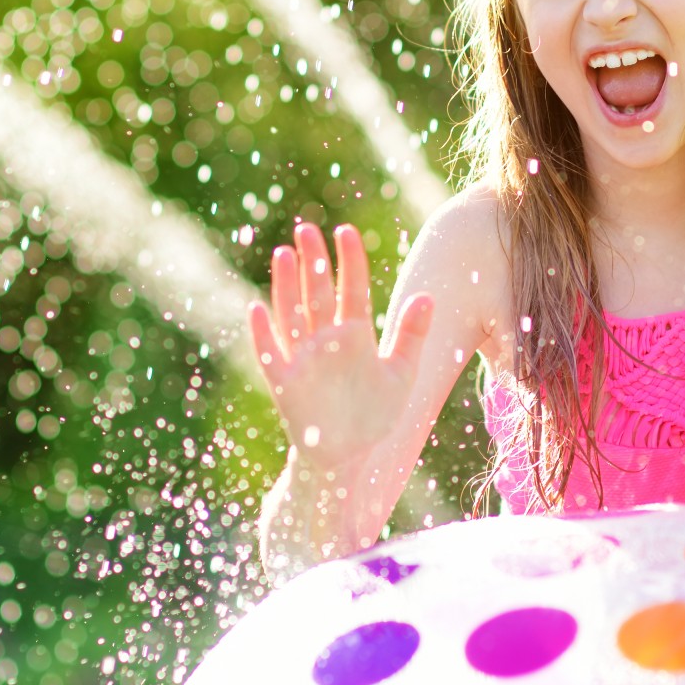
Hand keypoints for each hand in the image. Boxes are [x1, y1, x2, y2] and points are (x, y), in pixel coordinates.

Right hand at [246, 222, 433, 471]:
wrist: (348, 456)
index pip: (350, 289)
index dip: (348, 262)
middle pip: (316, 293)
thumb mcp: (401, 373)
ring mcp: (303, 359)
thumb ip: (412, 335)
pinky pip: (271, 354)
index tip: (346, 231)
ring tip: (283, 254)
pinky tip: (257, 308)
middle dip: (312, 262)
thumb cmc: (374, 413)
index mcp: (354, 334)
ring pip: (292, 316)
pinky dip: (262, 333)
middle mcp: (326, 340)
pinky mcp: (285, 384)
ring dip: (286, 287)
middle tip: (306, 228)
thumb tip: (427, 296)